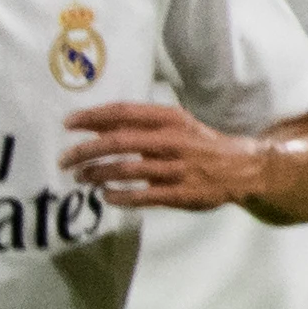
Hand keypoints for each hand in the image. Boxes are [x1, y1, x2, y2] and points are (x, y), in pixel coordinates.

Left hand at [67, 100, 292, 209]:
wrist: (243, 168)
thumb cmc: (198, 144)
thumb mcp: (173, 126)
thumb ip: (136, 125)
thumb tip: (92, 125)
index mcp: (171, 119)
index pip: (124, 112)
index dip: (92, 117)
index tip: (68, 124)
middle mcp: (173, 140)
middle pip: (118, 141)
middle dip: (85, 150)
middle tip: (64, 160)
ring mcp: (177, 168)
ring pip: (126, 170)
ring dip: (97, 174)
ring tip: (81, 177)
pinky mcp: (181, 193)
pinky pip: (141, 196)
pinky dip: (118, 196)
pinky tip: (105, 195)